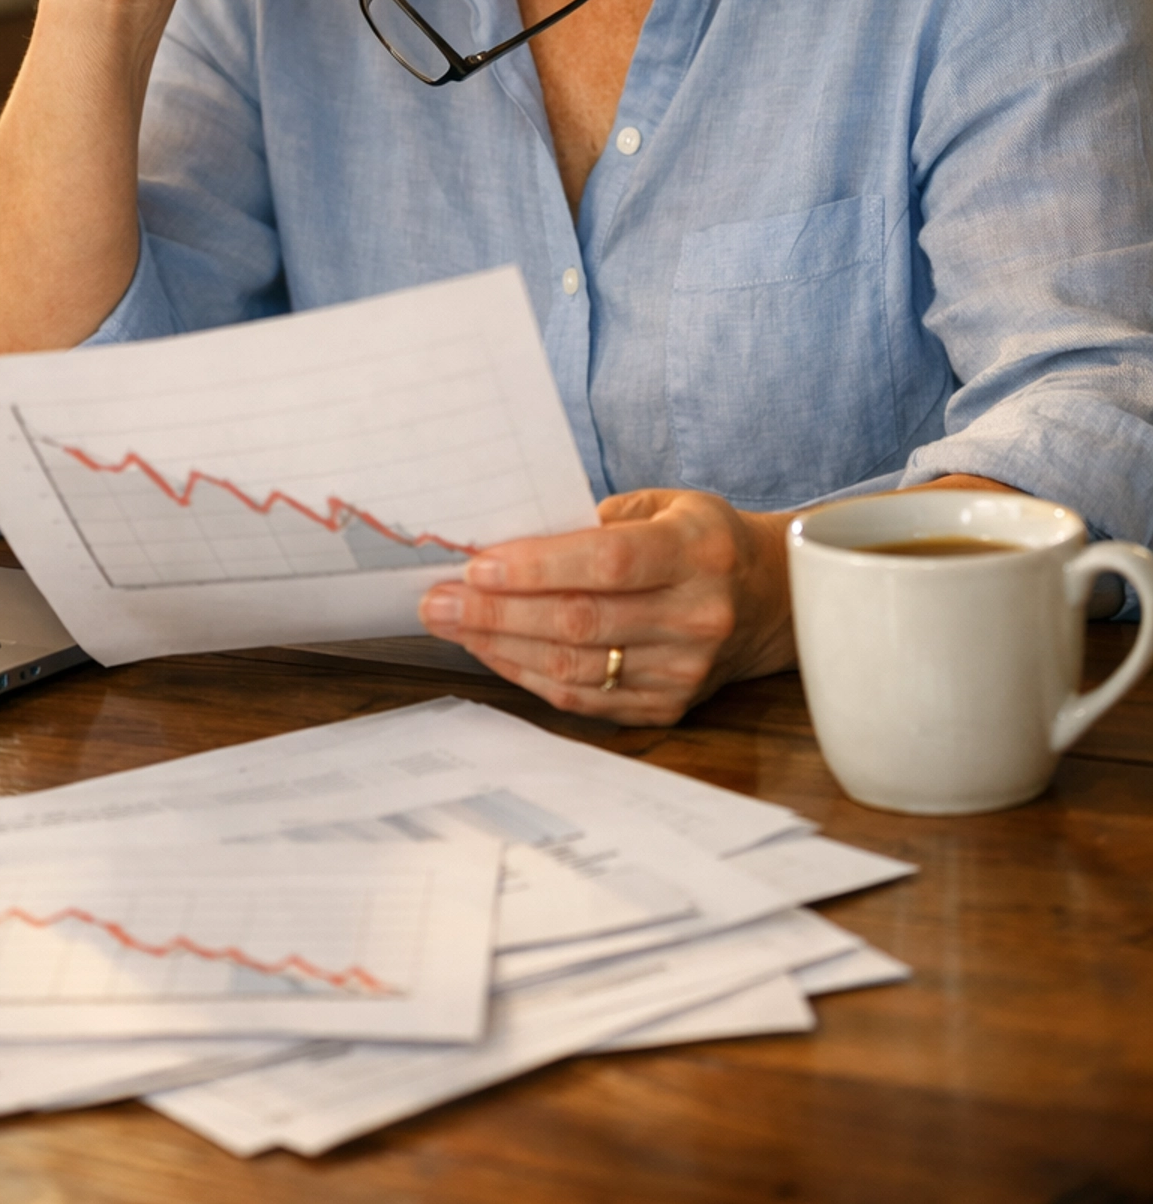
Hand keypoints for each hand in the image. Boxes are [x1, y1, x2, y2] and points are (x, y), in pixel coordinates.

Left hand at [418, 487, 796, 725]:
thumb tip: (510, 540)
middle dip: (496, 613)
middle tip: (436, 602)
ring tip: (451, 626)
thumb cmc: (702, 540)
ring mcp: (685, 670)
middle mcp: (697, 616)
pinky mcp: (669, 706)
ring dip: (502, 647)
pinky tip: (493, 652)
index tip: (476, 566)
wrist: (774, 601)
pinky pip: (585, 700)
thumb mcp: (667, 503)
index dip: (537, 567)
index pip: (608, 563)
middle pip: (580, 621)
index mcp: (697, 552)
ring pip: (575, 668)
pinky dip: (530, 676)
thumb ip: (598, 520)